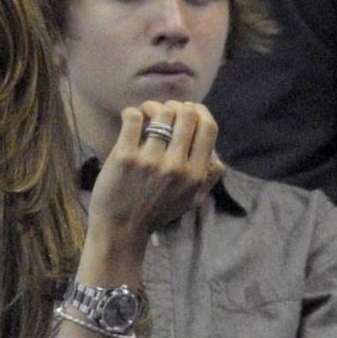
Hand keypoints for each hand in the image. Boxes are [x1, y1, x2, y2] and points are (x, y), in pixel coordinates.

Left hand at [85, 101, 221, 266]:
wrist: (120, 230)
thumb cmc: (155, 212)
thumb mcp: (192, 200)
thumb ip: (209, 177)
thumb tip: (216, 152)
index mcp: (196, 174)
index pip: (208, 127)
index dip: (199, 112)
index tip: (188, 111)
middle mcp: (177, 166)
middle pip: (187, 115)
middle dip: (176, 107)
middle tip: (164, 112)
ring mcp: (150, 161)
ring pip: (161, 114)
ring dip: (154, 107)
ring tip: (147, 114)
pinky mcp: (124, 157)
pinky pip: (133, 119)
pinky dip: (132, 113)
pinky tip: (131, 119)